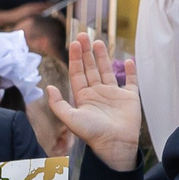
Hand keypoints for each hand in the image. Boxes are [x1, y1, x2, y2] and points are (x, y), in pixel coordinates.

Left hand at [48, 32, 141, 171]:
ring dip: (103, 57)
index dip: (75, 58)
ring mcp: (114, 94)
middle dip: (86, 52)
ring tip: (99, 42)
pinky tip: (128, 61)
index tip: (74, 43)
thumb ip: (57, 104)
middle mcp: (97, 93)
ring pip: (107, 70)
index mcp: (83, 97)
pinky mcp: (129, 97)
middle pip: (91, 68)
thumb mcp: (69, 118)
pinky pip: (130, 81)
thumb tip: (48, 87)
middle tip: (84, 36)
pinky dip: (130, 71)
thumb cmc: (92, 133)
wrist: (114, 143)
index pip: (78, 73)